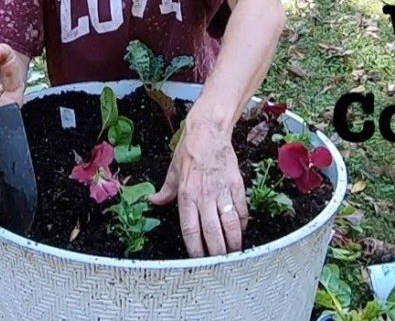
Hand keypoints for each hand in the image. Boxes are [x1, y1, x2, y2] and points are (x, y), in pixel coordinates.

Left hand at [149, 118, 247, 256]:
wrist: (208, 132)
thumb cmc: (189, 151)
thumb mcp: (172, 172)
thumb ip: (164, 192)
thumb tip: (152, 202)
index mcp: (186, 195)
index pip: (191, 229)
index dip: (196, 248)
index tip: (199, 260)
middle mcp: (204, 196)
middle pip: (212, 231)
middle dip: (217, 251)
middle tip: (220, 261)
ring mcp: (222, 191)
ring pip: (230, 223)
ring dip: (233, 241)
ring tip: (234, 252)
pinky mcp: (236, 185)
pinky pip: (241, 209)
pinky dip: (243, 222)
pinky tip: (241, 229)